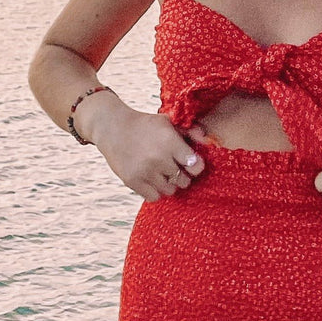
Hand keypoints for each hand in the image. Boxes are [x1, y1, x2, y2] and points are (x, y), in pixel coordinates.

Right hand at [93, 108, 213, 202]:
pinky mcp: (132, 181)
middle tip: (173, 167)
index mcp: (170, 142)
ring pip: (170, 191)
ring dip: (168, 184)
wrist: (113, 128)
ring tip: (161, 172)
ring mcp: (145, 171)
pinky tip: (151, 179)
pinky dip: (154, 191)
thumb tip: (208, 140)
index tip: (188, 162)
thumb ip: (190, 131)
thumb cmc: (145, 125)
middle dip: (182, 175)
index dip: (195, 166)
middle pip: (184, 181)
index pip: (196, 166)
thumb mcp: (168, 122)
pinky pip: (154, 197)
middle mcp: (158, 158)